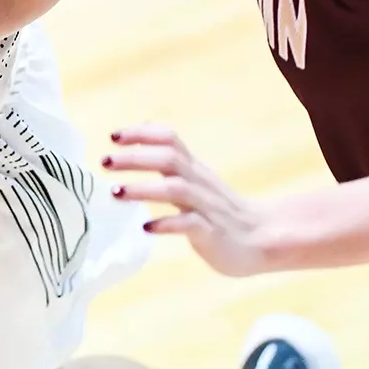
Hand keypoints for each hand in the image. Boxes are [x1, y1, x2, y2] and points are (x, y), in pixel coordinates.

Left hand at [103, 124, 275, 277]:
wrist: (263, 239)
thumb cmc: (221, 211)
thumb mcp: (195, 181)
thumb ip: (171, 161)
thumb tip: (143, 129)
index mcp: (193, 169)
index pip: (169, 139)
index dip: (142, 134)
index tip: (113, 136)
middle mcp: (199, 182)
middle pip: (168, 159)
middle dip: (135, 158)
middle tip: (104, 161)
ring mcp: (206, 207)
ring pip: (176, 189)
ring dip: (143, 188)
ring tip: (116, 192)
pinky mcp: (211, 232)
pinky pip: (189, 224)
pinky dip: (167, 224)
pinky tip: (147, 228)